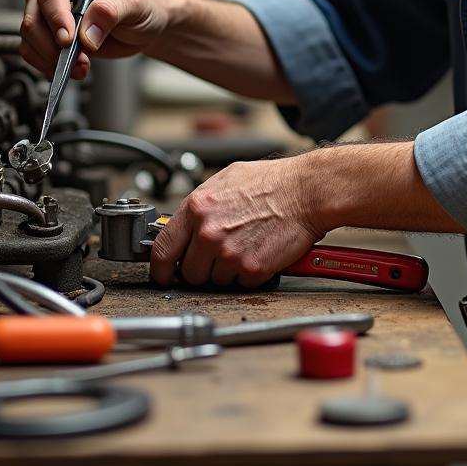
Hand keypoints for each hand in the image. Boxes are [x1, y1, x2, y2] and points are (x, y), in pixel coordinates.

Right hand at [20, 0, 170, 79]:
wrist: (144, 26)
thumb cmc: (141, 4)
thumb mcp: (135, 2)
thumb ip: (111, 11)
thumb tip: (86, 33)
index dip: (56, 18)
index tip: (68, 41)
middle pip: (34, 18)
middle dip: (53, 45)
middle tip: (79, 61)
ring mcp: (48, 13)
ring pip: (30, 38)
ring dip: (51, 59)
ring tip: (82, 68)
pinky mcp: (49, 35)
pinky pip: (33, 52)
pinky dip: (48, 65)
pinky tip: (73, 70)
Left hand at [149, 156, 324, 288]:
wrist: (306, 191)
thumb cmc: (272, 183)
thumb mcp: (225, 181)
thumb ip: (201, 206)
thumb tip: (187, 224)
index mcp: (197, 208)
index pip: (162, 250)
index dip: (160, 268)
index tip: (163, 274)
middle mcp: (208, 232)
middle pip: (190, 272)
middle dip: (203, 268)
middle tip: (222, 254)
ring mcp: (229, 253)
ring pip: (216, 281)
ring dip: (228, 271)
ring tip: (246, 246)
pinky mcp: (251, 269)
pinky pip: (241, 284)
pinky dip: (251, 274)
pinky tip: (260, 252)